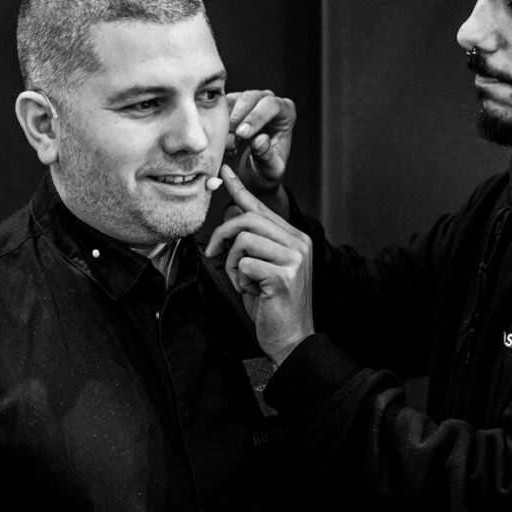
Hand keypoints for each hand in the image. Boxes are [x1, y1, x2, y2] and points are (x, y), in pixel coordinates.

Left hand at [205, 165, 312, 365]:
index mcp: (295, 238)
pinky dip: (239, 278)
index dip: (240, 189)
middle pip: (248, 218)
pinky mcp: (284, 275)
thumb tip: (231, 214)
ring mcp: (294, 258)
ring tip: (243, 281)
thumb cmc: (272, 305)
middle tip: (213, 253)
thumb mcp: (259, 267)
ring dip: (233, 263)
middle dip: (223, 234)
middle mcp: (299, 243)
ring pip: (244, 239)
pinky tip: (251, 291)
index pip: (262, 207)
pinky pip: (244, 262)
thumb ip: (250, 241)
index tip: (225, 173)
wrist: (290, 339)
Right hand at [226, 90, 294, 195]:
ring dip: (225, 122)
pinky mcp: (229, 104)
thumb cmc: (265, 169)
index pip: (271, 105)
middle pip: (250, 98)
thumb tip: (260, 140)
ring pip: (232, 99)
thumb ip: (267, 156)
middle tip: (230, 141)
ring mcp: (246, 100)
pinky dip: (215, 122)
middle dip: (237, 119)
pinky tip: (218, 140)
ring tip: (227, 146)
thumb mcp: (270, 170)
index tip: (242, 134)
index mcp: (285, 111)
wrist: (250, 173)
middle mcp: (266, 100)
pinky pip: (217, 106)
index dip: (256, 117)